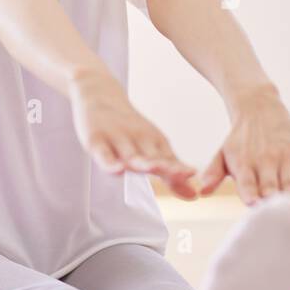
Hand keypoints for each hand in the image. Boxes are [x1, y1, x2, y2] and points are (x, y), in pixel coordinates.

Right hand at [68, 67, 198, 199]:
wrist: (100, 94)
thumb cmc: (129, 129)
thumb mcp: (152, 149)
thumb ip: (170, 176)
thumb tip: (194, 196)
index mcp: (155, 142)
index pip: (169, 159)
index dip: (179, 168)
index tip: (192, 173)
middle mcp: (139, 140)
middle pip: (154, 157)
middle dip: (168, 167)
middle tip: (183, 174)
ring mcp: (117, 140)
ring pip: (131, 156)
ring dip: (143, 164)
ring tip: (154, 170)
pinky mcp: (96, 141)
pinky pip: (103, 155)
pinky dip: (110, 163)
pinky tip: (117, 170)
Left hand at [197, 85, 289, 205]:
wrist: (260, 107)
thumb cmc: (239, 139)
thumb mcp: (222, 153)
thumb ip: (213, 174)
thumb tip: (201, 191)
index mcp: (243, 164)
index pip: (247, 183)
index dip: (250, 194)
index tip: (253, 205)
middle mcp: (265, 161)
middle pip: (270, 187)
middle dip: (272, 202)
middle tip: (276, 217)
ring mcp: (285, 158)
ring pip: (289, 182)